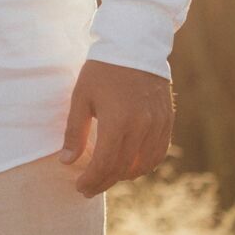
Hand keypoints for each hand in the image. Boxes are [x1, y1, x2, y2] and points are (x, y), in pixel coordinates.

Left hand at [58, 59, 175, 195]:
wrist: (134, 45)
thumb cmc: (102, 70)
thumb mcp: (81, 97)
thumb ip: (74, 132)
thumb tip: (66, 161)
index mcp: (118, 121)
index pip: (105, 165)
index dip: (91, 180)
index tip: (79, 187)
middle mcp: (142, 127)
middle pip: (123, 169)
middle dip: (103, 182)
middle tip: (88, 188)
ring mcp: (158, 125)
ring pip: (142, 165)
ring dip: (123, 176)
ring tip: (105, 176)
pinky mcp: (167, 121)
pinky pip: (158, 154)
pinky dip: (143, 165)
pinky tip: (129, 166)